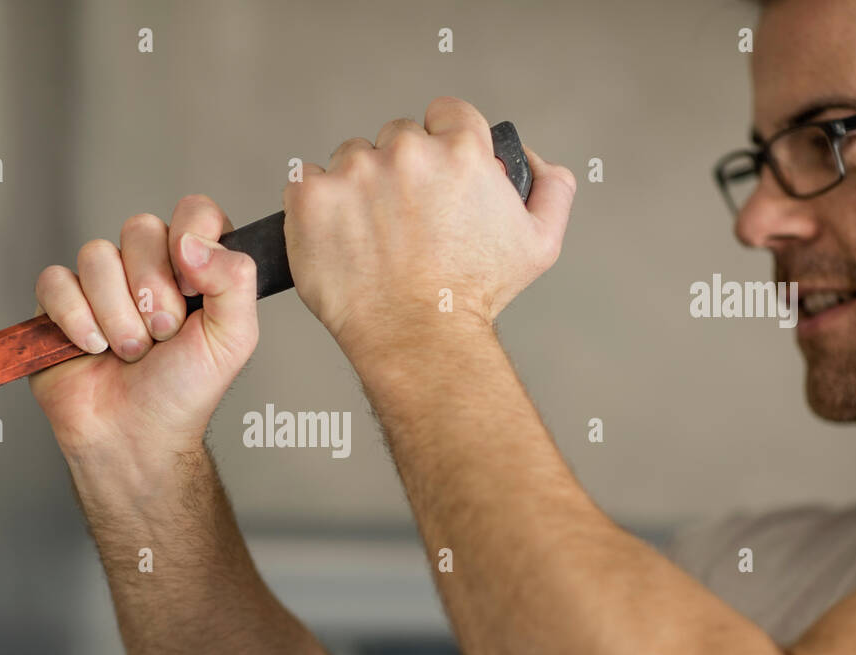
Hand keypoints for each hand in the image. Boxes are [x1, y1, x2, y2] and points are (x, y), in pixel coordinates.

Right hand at [29, 195, 258, 474]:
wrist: (135, 436)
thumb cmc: (183, 393)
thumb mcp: (233, 338)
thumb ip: (235, 279)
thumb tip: (192, 240)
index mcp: (193, 266)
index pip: (193, 212)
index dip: (189, 243)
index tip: (191, 290)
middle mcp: (146, 266)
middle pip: (140, 228)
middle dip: (153, 292)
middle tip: (162, 336)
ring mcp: (100, 282)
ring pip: (97, 254)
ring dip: (117, 315)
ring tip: (129, 352)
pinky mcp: (58, 302)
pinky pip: (56, 280)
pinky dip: (77, 320)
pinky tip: (92, 348)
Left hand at [281, 97, 575, 349]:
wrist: (417, 339)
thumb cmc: (472, 297)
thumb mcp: (539, 244)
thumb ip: (551, 188)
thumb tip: (530, 159)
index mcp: (460, 150)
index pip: (445, 113)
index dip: (442, 144)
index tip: (435, 178)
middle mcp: (407, 151)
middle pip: (395, 137)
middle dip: (399, 170)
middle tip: (403, 222)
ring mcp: (354, 172)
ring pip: (350, 158)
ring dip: (356, 186)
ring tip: (369, 236)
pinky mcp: (311, 198)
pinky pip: (305, 181)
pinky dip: (315, 204)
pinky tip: (334, 236)